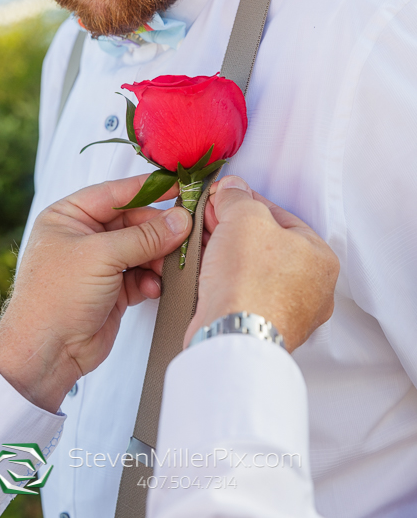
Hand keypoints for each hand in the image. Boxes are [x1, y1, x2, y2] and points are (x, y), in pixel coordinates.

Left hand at [0, 175, 191, 412]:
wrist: (47, 352)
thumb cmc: (57, 296)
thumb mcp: (102, 256)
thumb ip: (145, 236)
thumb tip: (181, 220)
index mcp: (69, 216)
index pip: (115, 193)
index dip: (148, 189)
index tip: (179, 186)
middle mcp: (83, 236)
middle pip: (133, 223)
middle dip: (158, 231)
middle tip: (185, 233)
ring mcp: (98, 264)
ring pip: (141, 249)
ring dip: (158, 258)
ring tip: (170, 266)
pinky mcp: (112, 289)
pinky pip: (141, 275)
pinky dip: (150, 280)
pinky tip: (153, 288)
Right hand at [184, 176, 339, 351]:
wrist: (232, 336)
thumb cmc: (250, 280)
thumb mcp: (243, 217)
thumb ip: (237, 197)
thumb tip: (231, 189)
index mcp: (321, 258)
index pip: (281, 216)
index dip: (247, 202)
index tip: (225, 197)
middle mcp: (312, 289)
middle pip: (267, 244)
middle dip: (234, 229)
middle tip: (210, 218)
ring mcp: (288, 313)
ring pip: (253, 271)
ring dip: (227, 254)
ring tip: (203, 242)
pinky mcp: (262, 330)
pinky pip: (243, 294)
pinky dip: (225, 281)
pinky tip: (205, 270)